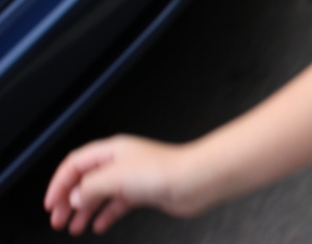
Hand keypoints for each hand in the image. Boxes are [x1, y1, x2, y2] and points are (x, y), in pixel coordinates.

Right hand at [44, 135, 202, 234]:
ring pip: (100, 194)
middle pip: (85, 180)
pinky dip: (106, 215)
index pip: (75, 163)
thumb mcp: (116, 176)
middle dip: (68, 199)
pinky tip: (99, 226)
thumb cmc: (164, 170)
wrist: (195, 180)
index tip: (50, 203)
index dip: (59, 182)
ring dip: (84, 210)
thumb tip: (75, 196)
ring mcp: (132, 177)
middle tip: (57, 218)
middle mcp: (121, 162)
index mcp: (112, 150)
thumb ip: (91, 187)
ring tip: (73, 227)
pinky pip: (117, 204)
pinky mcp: (143, 192)